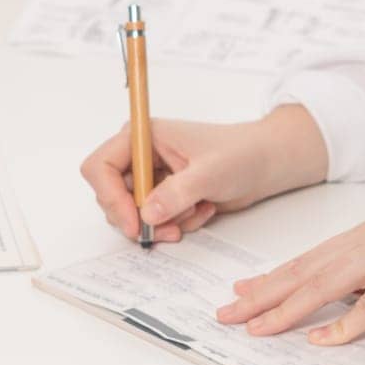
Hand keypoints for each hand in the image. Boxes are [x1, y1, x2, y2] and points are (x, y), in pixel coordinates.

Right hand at [80, 106, 327, 241]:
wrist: (264, 164)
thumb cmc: (241, 154)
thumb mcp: (210, 172)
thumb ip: (177, 193)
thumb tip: (147, 214)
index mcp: (143, 136)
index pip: (100, 166)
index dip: (109, 197)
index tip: (133, 222)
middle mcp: (141, 156)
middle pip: (111, 196)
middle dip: (141, 218)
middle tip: (172, 228)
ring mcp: (151, 177)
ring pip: (132, 214)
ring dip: (164, 222)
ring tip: (196, 211)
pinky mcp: (163, 196)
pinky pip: (154, 221)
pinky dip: (177, 223)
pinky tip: (202, 209)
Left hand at [216, 209, 364, 344]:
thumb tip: (343, 301)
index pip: (310, 258)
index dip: (272, 278)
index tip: (241, 294)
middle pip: (307, 268)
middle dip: (264, 293)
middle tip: (228, 313)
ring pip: (327, 282)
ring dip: (288, 307)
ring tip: (258, 328)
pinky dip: (345, 324)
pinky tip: (322, 341)